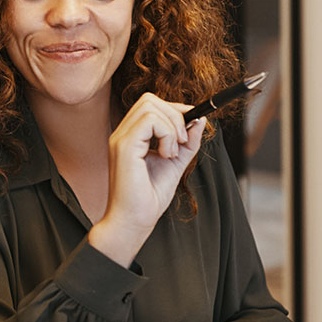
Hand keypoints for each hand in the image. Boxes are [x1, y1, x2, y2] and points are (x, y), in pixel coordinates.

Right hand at [88, 94, 203, 267]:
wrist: (134, 221)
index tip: (191, 124)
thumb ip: (187, 142)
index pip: (151, 105)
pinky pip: (149, 120)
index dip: (175, 110)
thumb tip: (200, 120)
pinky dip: (166, 134)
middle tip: (182, 141)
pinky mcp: (124, 146)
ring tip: (173, 152)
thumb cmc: (149, 198)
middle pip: (150, 99)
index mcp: (132, 136)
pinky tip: (167, 155)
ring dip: (172, 125)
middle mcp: (123, 133)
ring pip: (150, 105)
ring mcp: (121, 138)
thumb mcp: (176, 164)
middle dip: (175, 114)